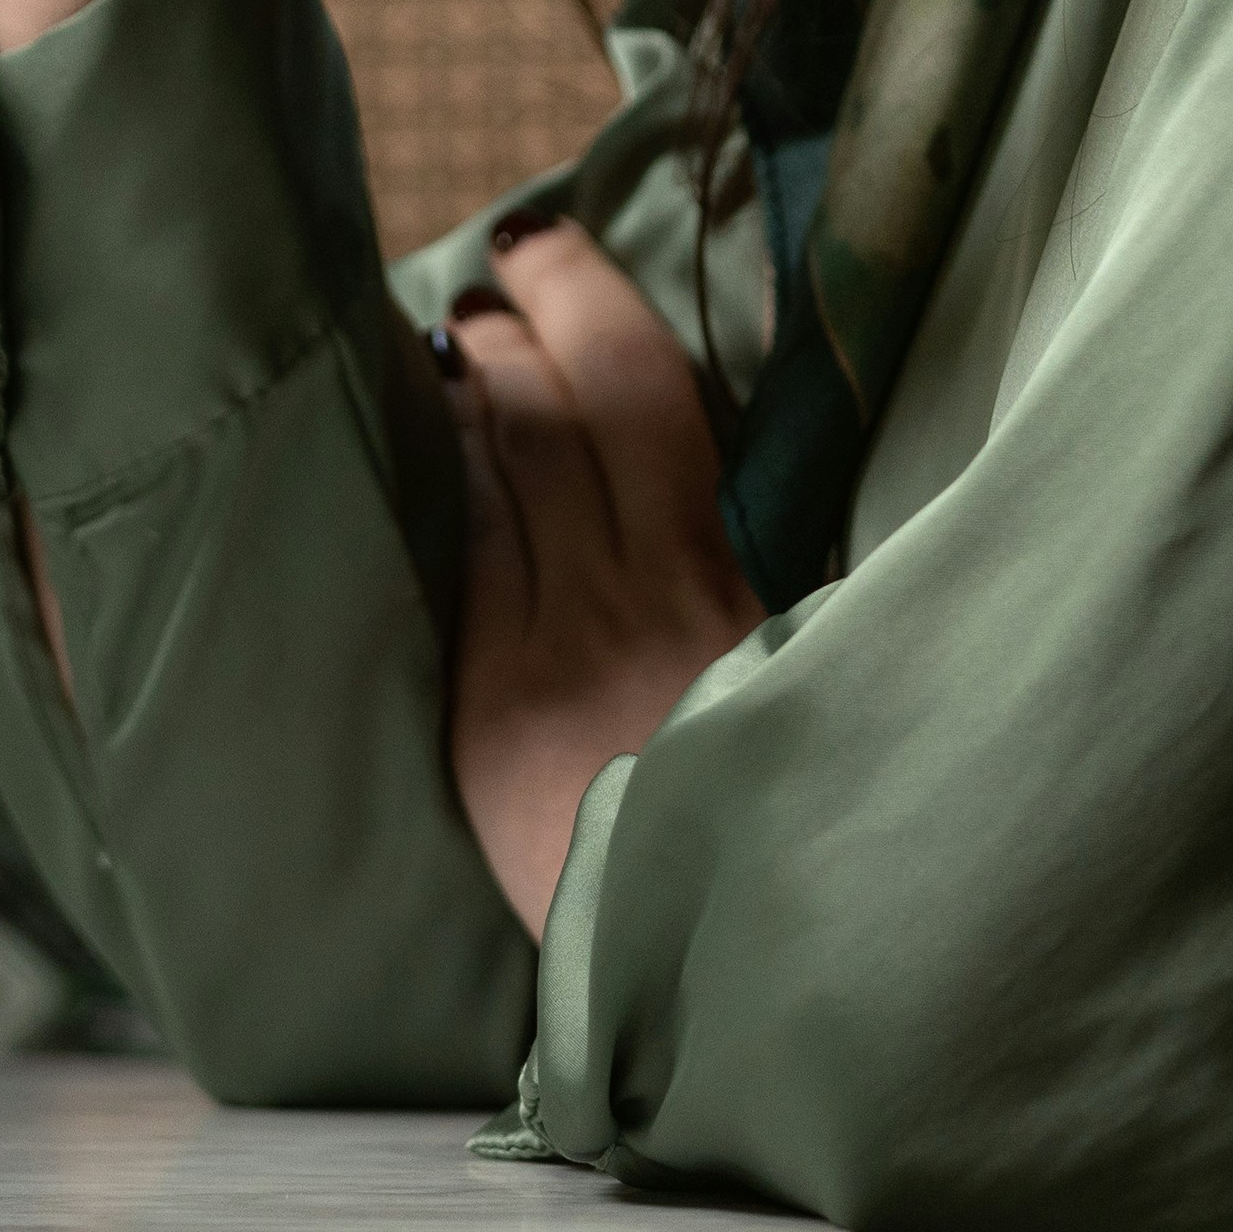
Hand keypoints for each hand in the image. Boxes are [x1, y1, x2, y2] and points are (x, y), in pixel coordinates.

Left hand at [442, 217, 762, 935]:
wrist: (737, 982)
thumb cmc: (796, 828)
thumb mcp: (807, 685)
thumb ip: (753, 582)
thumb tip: (703, 482)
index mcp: (731, 585)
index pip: (646, 396)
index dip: (586, 305)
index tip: (549, 249)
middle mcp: (639, 597)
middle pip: (561, 407)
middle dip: (525, 315)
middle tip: (502, 262)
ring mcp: (553, 651)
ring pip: (500, 470)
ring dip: (474, 383)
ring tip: (459, 330)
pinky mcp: (488, 713)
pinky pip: (460, 559)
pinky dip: (442, 478)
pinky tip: (425, 438)